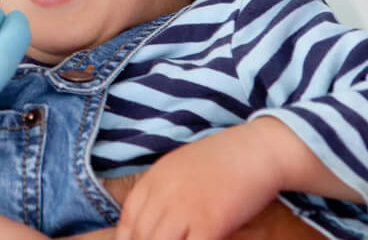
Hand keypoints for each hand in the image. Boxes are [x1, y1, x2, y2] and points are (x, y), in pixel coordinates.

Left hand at [115, 123, 282, 239]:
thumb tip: (154, 214)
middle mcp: (163, 194)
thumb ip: (162, 188)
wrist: (255, 151)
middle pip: (141, 234)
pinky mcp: (209, 222)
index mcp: (155, 179)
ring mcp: (184, 209)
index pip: (128, 216)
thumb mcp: (179, 166)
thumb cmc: (223, 159)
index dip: (127, 236)